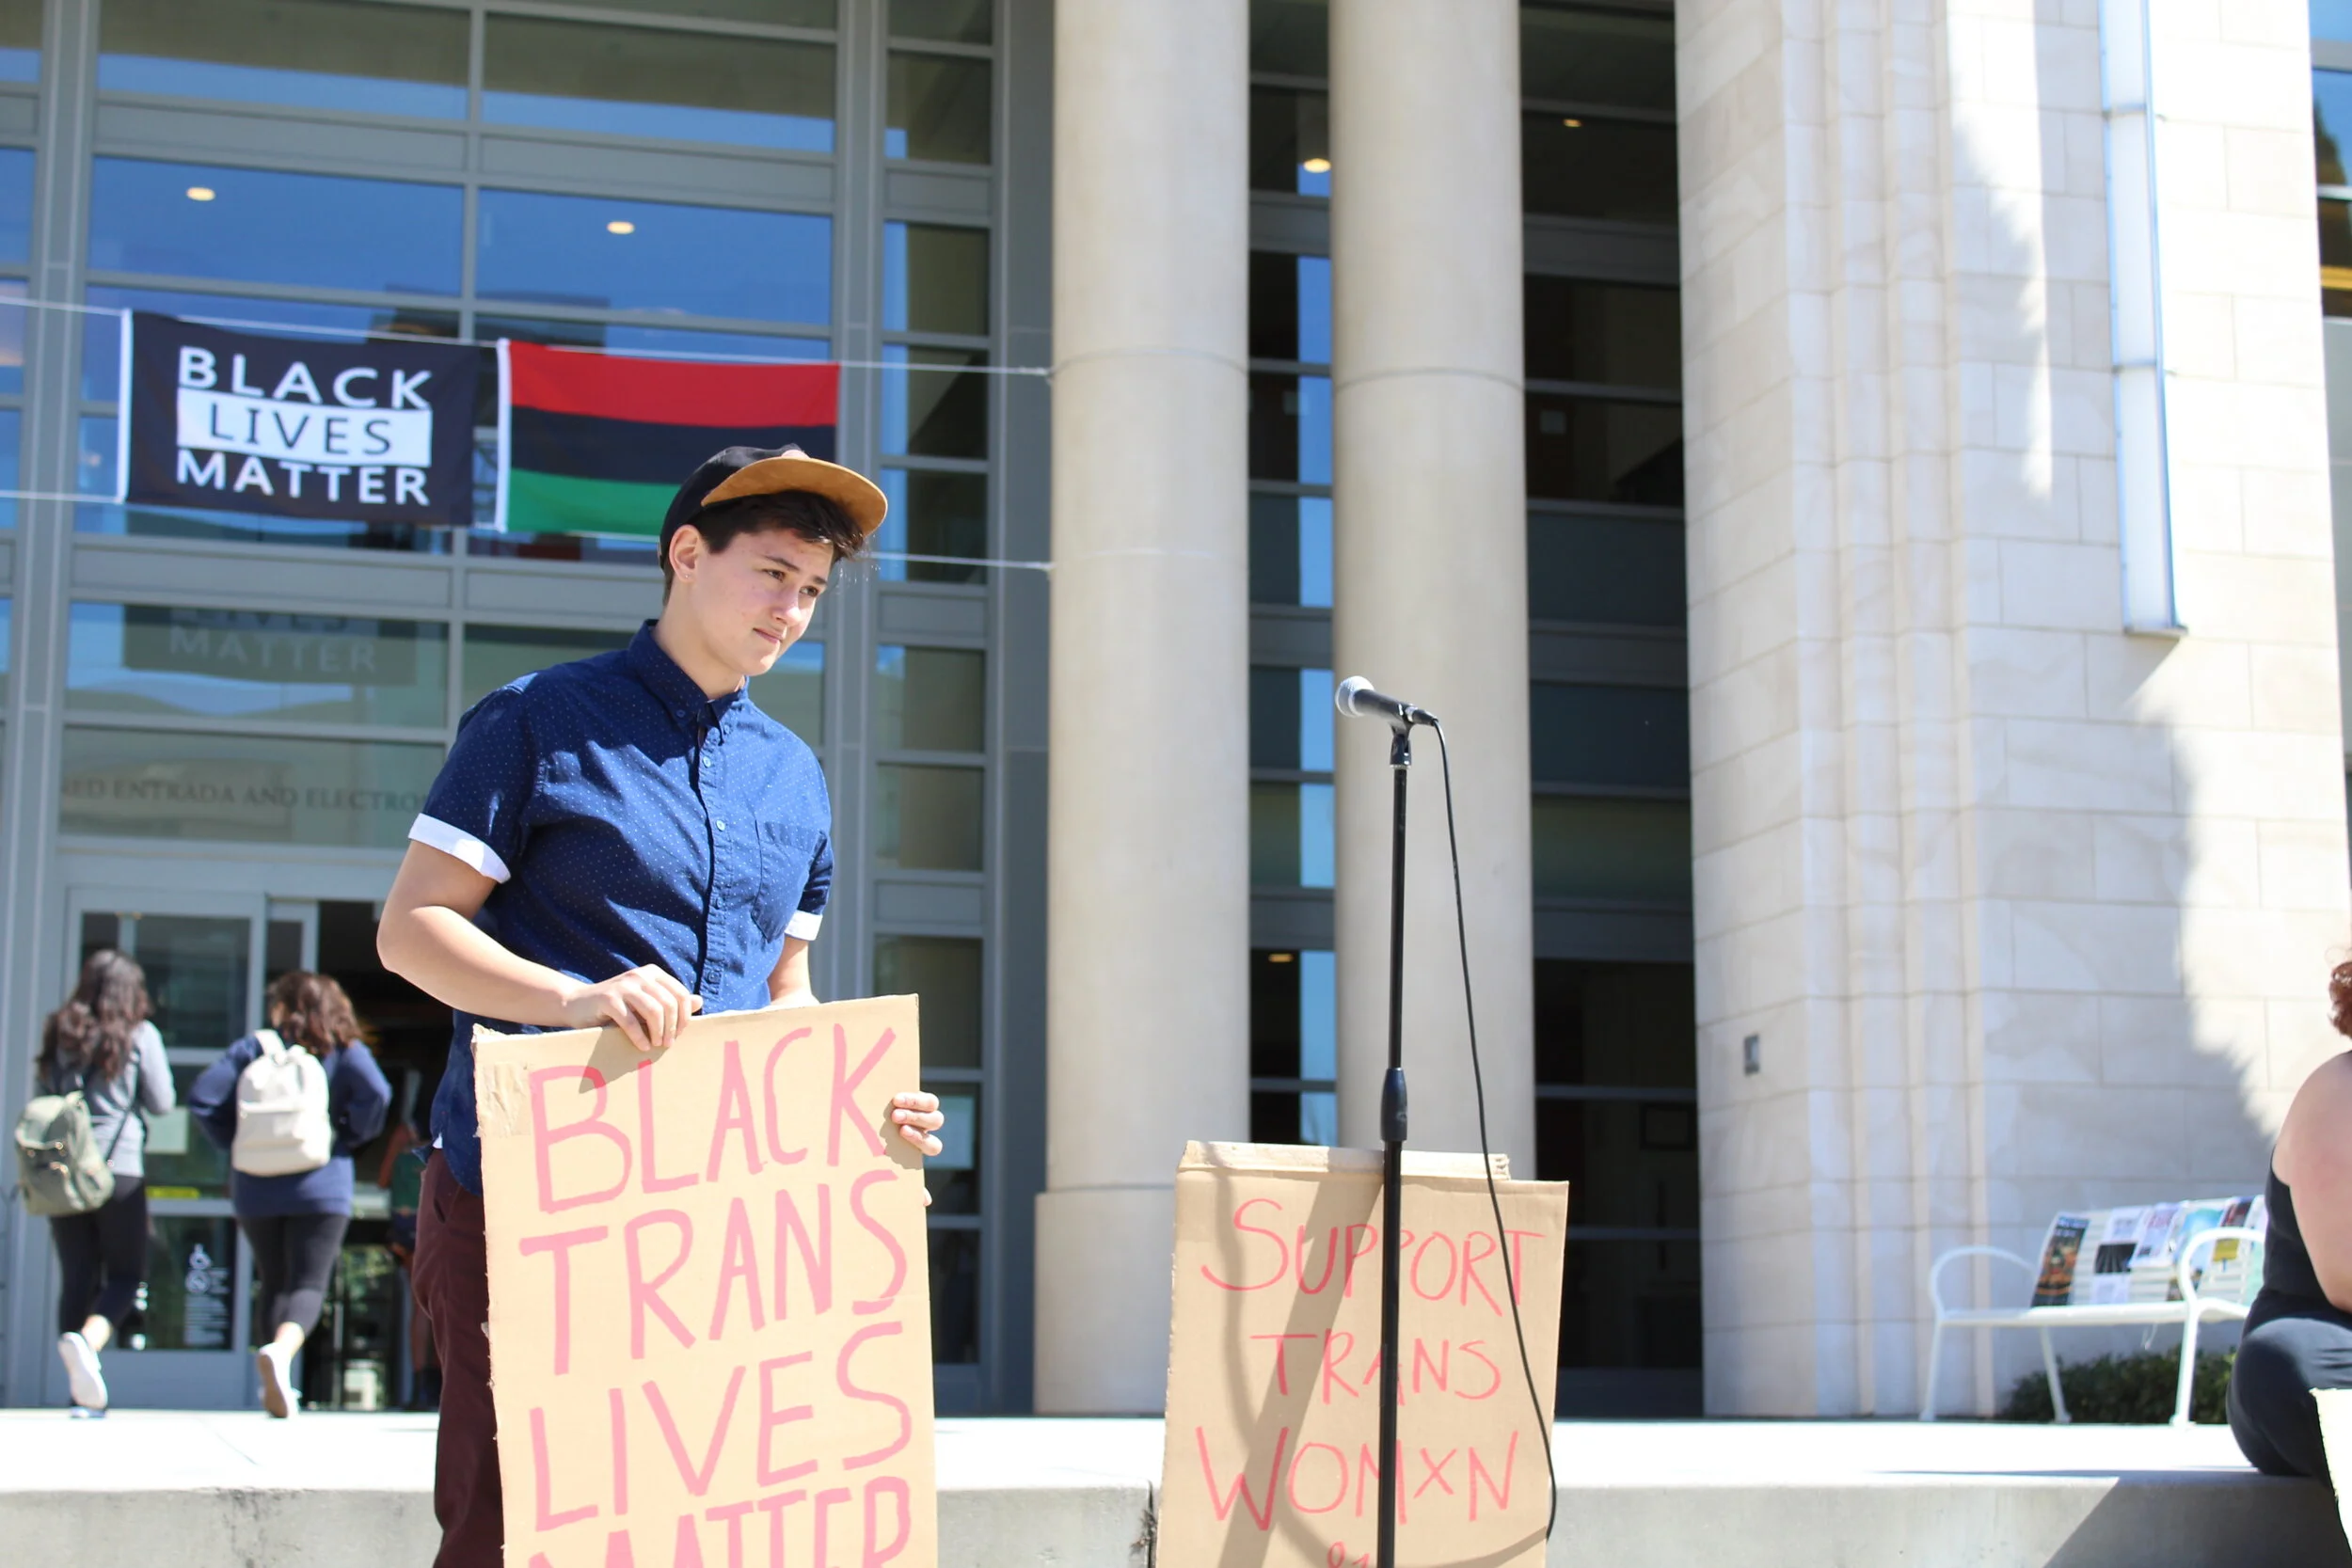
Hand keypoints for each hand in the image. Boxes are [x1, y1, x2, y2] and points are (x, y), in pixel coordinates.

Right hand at [563, 966, 701, 1053]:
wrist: (577, 1004)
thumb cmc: (616, 1007)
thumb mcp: (645, 1002)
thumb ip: (671, 1001)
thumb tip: (699, 1001)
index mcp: (653, 973)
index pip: (680, 994)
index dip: (684, 1017)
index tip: (678, 1034)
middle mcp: (640, 975)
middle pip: (669, 1003)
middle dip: (672, 1028)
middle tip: (667, 1044)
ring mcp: (623, 985)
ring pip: (654, 1011)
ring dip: (658, 1033)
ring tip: (656, 1045)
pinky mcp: (608, 999)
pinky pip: (631, 1021)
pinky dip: (639, 1037)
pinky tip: (642, 1046)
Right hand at [891, 1091, 943, 1208]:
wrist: (876, 1118)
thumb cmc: (881, 1146)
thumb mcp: (891, 1160)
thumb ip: (908, 1180)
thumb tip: (925, 1202)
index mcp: (923, 1144)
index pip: (933, 1146)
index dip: (921, 1140)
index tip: (902, 1135)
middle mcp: (927, 1126)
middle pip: (935, 1122)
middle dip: (916, 1119)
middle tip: (896, 1118)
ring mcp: (925, 1110)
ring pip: (933, 1107)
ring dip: (915, 1107)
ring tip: (895, 1106)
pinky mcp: (919, 1097)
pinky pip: (927, 1097)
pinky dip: (914, 1097)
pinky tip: (897, 1097)